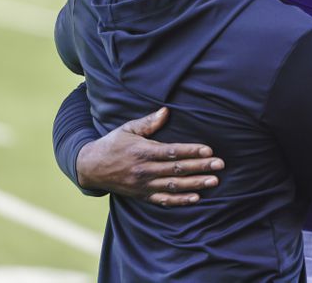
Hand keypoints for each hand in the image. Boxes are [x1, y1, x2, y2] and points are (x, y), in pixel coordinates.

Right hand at [76, 107, 224, 206]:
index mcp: (142, 151)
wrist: (90, 167)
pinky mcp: (142, 195)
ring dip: (196, 184)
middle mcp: (144, 170)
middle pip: (177, 169)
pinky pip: (163, 200)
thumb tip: (166, 111)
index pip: (172, 152)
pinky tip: (196, 198)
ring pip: (174, 186)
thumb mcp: (127, 128)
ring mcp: (143, 185)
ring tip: (214, 181)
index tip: (208, 150)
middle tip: (220, 165)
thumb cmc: (112, 144)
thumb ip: (148, 122)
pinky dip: (180, 200)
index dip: (191, 151)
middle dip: (200, 167)